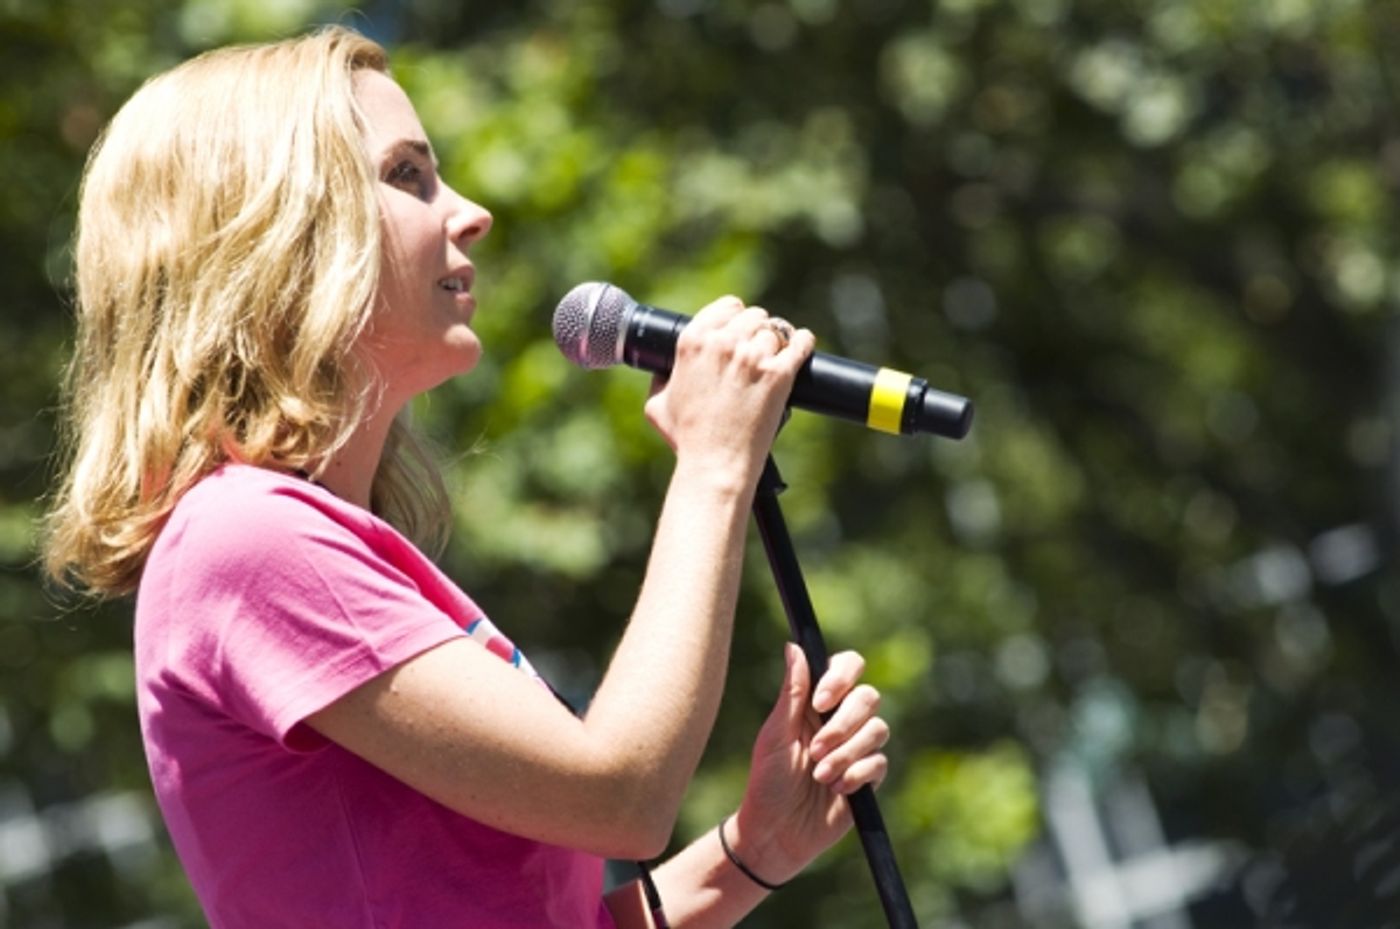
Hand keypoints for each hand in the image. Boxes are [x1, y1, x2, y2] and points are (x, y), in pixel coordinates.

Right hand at [643, 296, 813, 486]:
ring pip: (775, 331)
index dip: (735, 316)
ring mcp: (753, 357)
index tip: (740, 327)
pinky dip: (803, 342)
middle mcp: (723, 342)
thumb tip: (665, 370)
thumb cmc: (686, 438)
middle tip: (758, 345)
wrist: (715, 462)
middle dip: (756, 328)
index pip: (726, 307)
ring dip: (776, 342)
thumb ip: (661, 380)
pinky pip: (800, 344)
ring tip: (774, 356)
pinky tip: (803, 344)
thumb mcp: (657, 405)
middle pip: (754, 316)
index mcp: (693, 342)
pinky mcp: (779, 374)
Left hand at [728, 643, 889, 883]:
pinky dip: (857, 774)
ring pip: (878, 729)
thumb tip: (794, 645)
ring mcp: (856, 747)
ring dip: (847, 754)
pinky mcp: (868, 776)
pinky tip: (836, 789)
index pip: (847, 667)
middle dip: (843, 725)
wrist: (776, 832)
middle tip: (815, 751)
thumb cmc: (767, 781)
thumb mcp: (775, 735)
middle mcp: (840, 720)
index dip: (841, 678)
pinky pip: (880, 762)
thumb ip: (791, 692)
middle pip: (868, 697)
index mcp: (816, 703)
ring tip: (820, 775)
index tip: (819, 702)